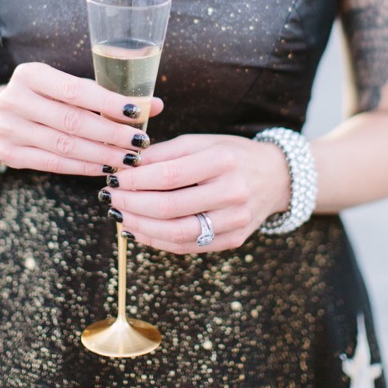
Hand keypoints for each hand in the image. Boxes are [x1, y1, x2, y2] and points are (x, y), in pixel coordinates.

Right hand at [0, 62, 162, 174]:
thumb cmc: (46, 98)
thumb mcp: (69, 87)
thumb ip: (107, 95)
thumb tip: (155, 105)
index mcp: (30, 74)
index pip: (76, 90)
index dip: (109, 103)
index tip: (139, 112)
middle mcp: (14, 100)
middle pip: (72, 121)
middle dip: (111, 133)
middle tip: (140, 142)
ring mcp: (7, 129)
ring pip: (65, 146)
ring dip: (102, 155)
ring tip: (129, 158)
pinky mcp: (9, 154)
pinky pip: (54, 164)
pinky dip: (84, 167)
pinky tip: (107, 167)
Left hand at [103, 134, 290, 252]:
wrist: (277, 176)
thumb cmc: (232, 154)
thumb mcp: (203, 141)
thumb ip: (166, 153)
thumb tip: (127, 166)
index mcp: (223, 160)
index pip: (168, 175)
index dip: (135, 180)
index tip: (113, 178)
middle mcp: (232, 192)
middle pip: (170, 207)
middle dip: (132, 204)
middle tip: (110, 198)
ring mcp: (235, 220)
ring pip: (177, 233)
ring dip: (140, 226)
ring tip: (119, 216)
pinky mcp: (234, 240)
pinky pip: (188, 246)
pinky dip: (158, 241)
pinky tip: (139, 230)